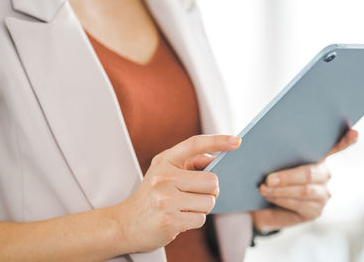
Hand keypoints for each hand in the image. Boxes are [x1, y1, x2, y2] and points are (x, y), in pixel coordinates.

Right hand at [113, 135, 240, 252]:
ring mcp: (165, 199)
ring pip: (209, 202)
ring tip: (183, 208)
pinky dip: (194, 220)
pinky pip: (200, 219)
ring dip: (202, 208)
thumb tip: (216, 160)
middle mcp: (163, 177)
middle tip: (194, 196)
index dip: (217, 141)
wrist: (126, 223)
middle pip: (212, 181)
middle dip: (210, 192)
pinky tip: (179, 218)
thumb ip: (190, 164)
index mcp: (164, 161)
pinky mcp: (169, 219)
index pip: (194, 144)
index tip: (236, 141)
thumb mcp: (165, 172)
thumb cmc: (153, 196)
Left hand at [252, 130, 357, 231]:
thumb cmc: (266, 176)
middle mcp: (325, 174)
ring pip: (304, 190)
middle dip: (288, 176)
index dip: (346, 140)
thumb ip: (274, 152)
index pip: (336, 146)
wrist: (259, 205)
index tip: (354, 132)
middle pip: (311, 173)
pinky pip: (299, 205)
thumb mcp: (268, 161)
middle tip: (268, 178)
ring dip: (281, 190)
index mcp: (317, 156)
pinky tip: (269, 196)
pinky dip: (282, 200)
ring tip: (263, 188)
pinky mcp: (314, 211)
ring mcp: (322, 194)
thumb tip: (260, 142)